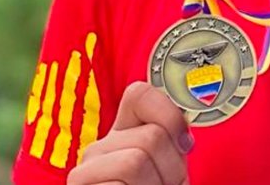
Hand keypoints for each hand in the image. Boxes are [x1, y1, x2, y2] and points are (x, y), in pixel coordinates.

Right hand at [68, 81, 192, 184]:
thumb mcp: (169, 172)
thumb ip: (172, 147)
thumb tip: (184, 138)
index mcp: (122, 137)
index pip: (139, 94)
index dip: (170, 115)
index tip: (186, 146)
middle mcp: (98, 151)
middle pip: (150, 136)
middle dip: (173, 169)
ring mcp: (84, 175)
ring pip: (135, 160)